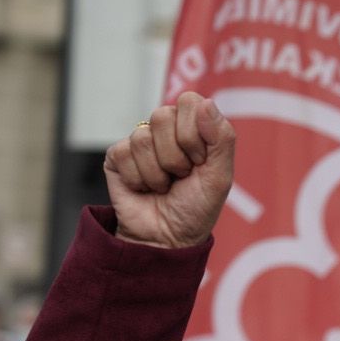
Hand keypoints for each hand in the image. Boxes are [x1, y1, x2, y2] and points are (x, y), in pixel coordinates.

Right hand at [103, 91, 235, 248]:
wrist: (168, 238)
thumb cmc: (196, 208)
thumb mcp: (220, 177)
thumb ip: (222, 138)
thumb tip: (206, 103)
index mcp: (193, 127)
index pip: (189, 101)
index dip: (194, 133)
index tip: (200, 160)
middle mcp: (165, 129)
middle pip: (162, 116)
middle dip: (176, 156)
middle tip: (181, 175)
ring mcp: (140, 141)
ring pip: (142, 138)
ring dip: (157, 173)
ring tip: (163, 186)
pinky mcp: (117, 156)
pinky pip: (123, 153)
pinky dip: (138, 179)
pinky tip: (144, 189)